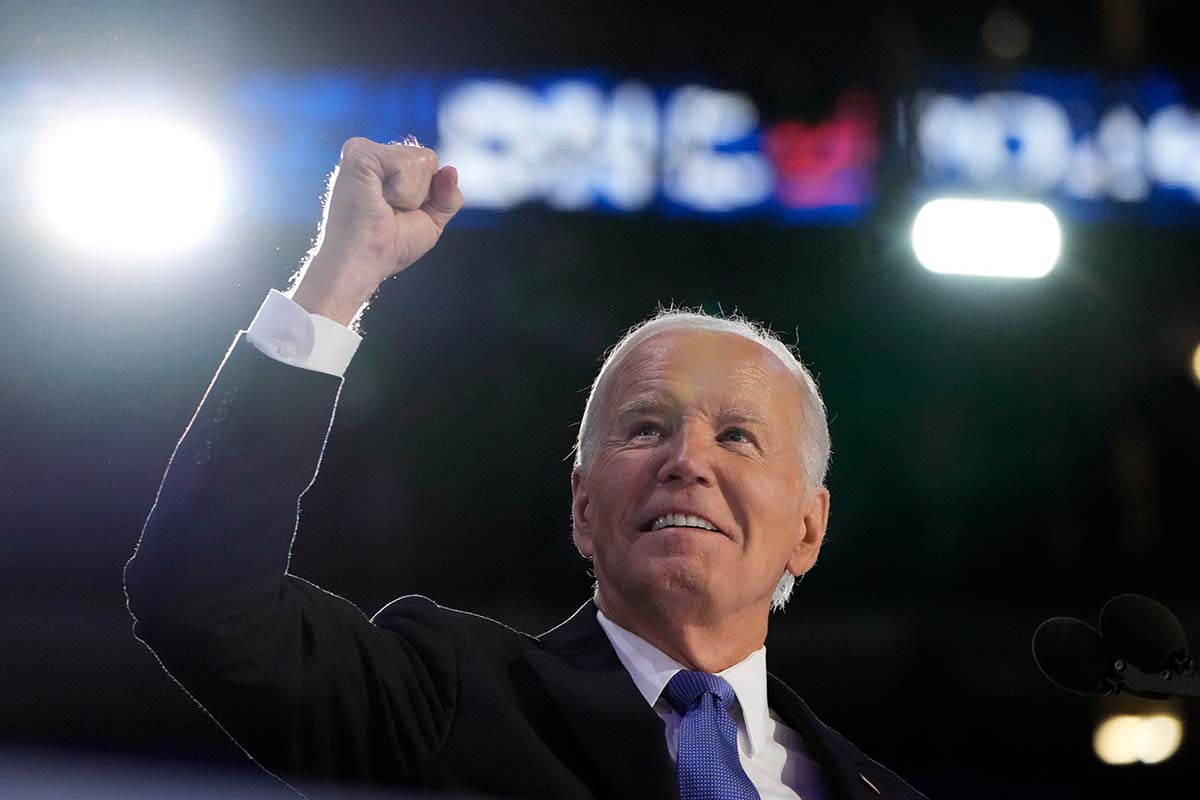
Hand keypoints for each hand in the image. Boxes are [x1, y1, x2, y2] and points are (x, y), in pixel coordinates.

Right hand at [292, 137, 463, 325]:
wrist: (364, 261)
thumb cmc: (388, 246)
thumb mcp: (431, 221)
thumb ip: (448, 196)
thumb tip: (451, 170)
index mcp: (386, 167)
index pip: (429, 163)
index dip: (428, 194)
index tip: (400, 212)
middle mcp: (374, 155)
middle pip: (429, 158)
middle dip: (421, 194)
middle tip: (390, 211)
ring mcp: (363, 150)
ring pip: (421, 160)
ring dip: (410, 195)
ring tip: (383, 207)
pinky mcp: (358, 153)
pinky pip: (405, 163)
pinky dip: (401, 190)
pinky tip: (379, 200)